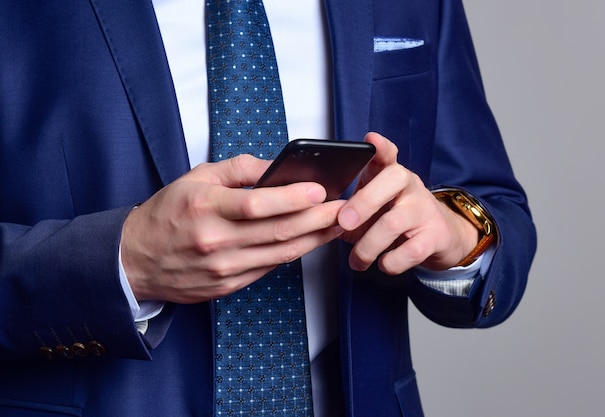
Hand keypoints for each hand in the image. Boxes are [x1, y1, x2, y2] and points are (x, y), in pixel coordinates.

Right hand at [121, 154, 344, 303]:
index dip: (294, 198)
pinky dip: (292, 253)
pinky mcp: (228, 286)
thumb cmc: (166, 214)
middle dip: (319, 219)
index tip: (321, 190)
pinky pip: (269, 268)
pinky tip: (308, 241)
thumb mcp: (195, 178)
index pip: (258, 203)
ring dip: (315, 239)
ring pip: (281, 253)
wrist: (136, 260)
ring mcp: (222, 268)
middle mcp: (215, 240)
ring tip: (336, 225)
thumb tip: (277, 166)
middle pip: (279, 231)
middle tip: (344, 208)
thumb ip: (238, 169)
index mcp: (205, 207)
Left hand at [338, 132, 477, 273]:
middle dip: (363, 202)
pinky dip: (391, 262)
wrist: (440, 238)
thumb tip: (313, 219)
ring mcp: (424, 210)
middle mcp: (409, 186)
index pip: (387, 154)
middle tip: (344, 222)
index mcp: (389, 175)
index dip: (380, 146)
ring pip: (394, 222)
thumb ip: (345, 210)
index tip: (371, 140)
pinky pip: (410, 251)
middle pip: (392, 180)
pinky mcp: (435, 236)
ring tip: (357, 260)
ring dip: (368, 246)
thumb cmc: (394, 220)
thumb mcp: (371, 209)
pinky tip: (384, 264)